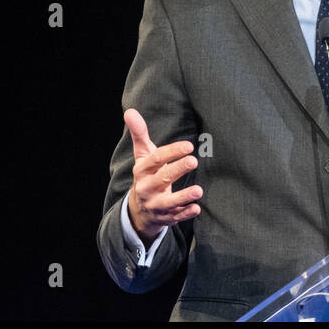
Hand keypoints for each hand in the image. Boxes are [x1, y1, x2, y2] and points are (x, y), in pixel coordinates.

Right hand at [124, 108, 201, 242]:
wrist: (138, 209)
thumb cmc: (147, 174)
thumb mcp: (142, 155)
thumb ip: (139, 134)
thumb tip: (130, 111)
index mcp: (143, 170)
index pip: (156, 159)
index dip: (171, 152)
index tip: (188, 146)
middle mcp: (147, 188)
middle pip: (162, 178)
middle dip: (178, 170)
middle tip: (193, 161)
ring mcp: (156, 204)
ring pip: (169, 202)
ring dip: (183, 197)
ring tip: (199, 191)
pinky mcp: (165, 217)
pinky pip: (175, 216)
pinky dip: (185, 213)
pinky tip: (196, 208)